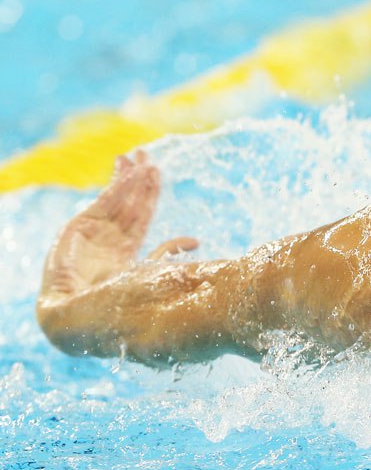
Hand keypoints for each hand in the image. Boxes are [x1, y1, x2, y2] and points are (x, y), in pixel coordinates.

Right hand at [41, 150, 195, 298]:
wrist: (76, 312)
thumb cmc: (113, 302)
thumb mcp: (147, 275)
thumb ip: (166, 254)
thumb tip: (196, 241)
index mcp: (124, 251)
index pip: (141, 217)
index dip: (149, 196)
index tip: (158, 176)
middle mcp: (109, 239)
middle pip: (128, 203)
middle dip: (139, 180)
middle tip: (149, 157)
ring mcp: (94, 231)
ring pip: (117, 199)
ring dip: (128, 177)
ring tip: (139, 157)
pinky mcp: (80, 225)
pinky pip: (104, 201)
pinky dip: (117, 185)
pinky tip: (128, 170)